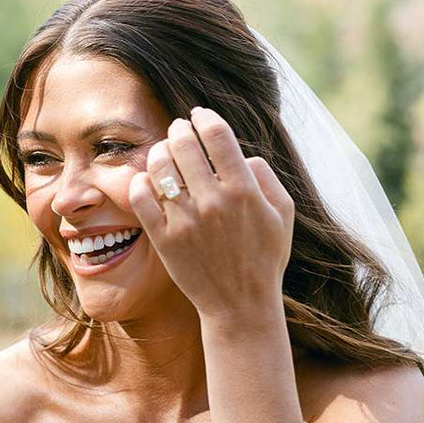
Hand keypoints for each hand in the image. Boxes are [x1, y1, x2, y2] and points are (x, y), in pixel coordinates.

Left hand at [127, 107, 293, 320]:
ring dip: (159, 152)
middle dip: (179, 130)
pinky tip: (147, 182)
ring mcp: (186, 222)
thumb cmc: (265, 260)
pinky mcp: (165, 240)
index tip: (198, 116)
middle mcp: (213, 202)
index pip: (216, 134)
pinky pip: (141, 198)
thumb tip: (243, 154)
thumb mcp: (283, 215)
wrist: (241, 306)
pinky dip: (140, 183)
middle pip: (183, 143)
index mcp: (244, 191)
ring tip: (164, 155)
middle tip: (178, 131)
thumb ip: (267, 177)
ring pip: (160, 167)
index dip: (203, 117)